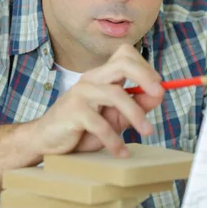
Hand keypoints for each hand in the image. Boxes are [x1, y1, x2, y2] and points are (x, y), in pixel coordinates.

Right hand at [31, 44, 164, 157]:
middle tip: (159, 94)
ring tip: (147, 132)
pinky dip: (114, 140)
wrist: (47, 140)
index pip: (125, 55)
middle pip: (122, 63)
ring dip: (136, 114)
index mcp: (102, 77)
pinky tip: (120, 152)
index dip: (145, 67)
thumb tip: (158, 95)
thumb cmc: (81, 129)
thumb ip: (135, 105)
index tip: (158, 87)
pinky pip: (100, 123)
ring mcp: (80, 93)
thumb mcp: (114, 118)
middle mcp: (91, 79)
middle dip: (145, 76)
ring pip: (116, 94)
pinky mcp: (73, 111)